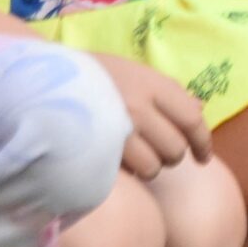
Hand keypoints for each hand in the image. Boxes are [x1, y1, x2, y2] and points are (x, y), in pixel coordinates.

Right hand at [91, 52, 211, 178]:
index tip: (203, 156)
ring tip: (136, 156)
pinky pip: (128, 173)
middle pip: (175, 148)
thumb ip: (168, 92)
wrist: (44, 79)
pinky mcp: (99, 151)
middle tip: (160, 151)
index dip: (203, 142)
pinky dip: (128, 172)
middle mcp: (139, 107)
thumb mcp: (135, 72)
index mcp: (152, 84)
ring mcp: (117, 131)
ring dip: (149, 167)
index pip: (192, 119)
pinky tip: (118, 160)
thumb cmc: (94, 75)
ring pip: (153, 167)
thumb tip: (199, 110)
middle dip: (172, 155)